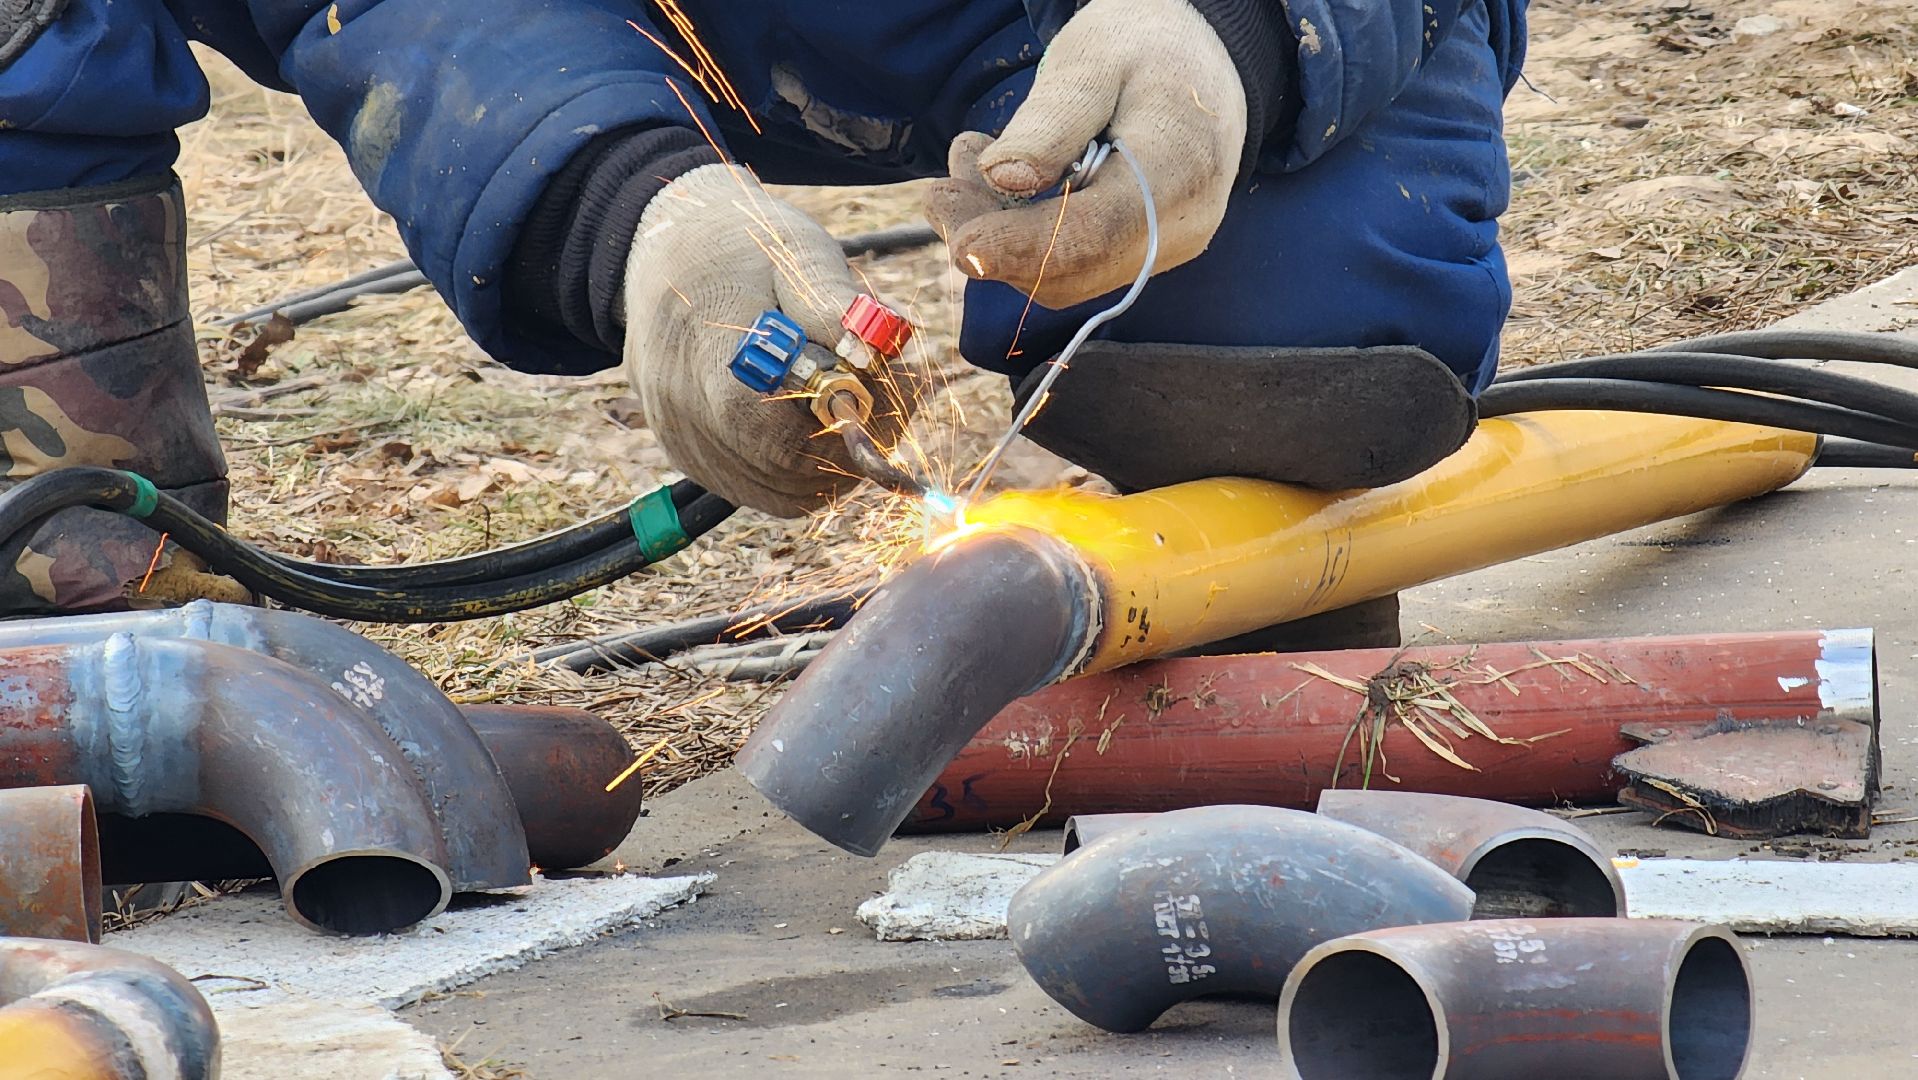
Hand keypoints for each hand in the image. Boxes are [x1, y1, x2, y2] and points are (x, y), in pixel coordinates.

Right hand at [621, 164, 914, 516]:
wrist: (663, 249)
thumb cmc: (740, 248)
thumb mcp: (796, 253)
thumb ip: (835, 308)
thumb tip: (882, 359)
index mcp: (713, 364)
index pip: (789, 441)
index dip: (854, 427)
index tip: (899, 382)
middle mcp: (688, 416)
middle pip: (793, 475)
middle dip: (853, 442)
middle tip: (886, 390)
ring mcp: (684, 441)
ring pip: (784, 493)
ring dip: (833, 459)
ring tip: (850, 396)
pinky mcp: (687, 455)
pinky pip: (760, 489)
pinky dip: (801, 468)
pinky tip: (815, 418)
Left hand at [925, 0, 1247, 308]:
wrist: (1202, 60)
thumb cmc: (1145, 47)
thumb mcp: (1093, 60)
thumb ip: (1051, 121)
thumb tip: (1001, 178)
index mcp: (1178, 170)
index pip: (1093, 235)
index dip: (1020, 248)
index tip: (959, 242)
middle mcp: (1179, 227)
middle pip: (1070, 269)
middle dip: (994, 242)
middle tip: (939, 191)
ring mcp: (1163, 249)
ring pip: (1063, 276)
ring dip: (1001, 238)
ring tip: (966, 168)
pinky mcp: (1142, 253)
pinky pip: (1073, 264)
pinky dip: (1024, 236)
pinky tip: (1000, 185)